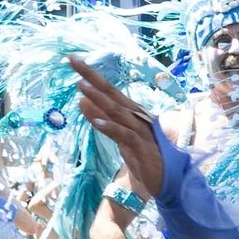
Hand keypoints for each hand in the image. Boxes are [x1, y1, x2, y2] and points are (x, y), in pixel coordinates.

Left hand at [69, 59, 166, 198]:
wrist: (166, 179)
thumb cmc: (142, 155)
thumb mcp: (117, 134)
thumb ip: (102, 117)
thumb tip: (82, 100)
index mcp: (130, 112)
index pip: (108, 89)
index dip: (91, 75)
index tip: (72, 59)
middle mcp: (135, 116)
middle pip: (111, 93)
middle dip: (92, 76)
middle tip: (72, 60)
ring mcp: (140, 131)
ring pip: (117, 111)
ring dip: (99, 98)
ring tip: (81, 86)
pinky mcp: (141, 148)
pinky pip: (124, 136)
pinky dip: (110, 128)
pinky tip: (96, 122)